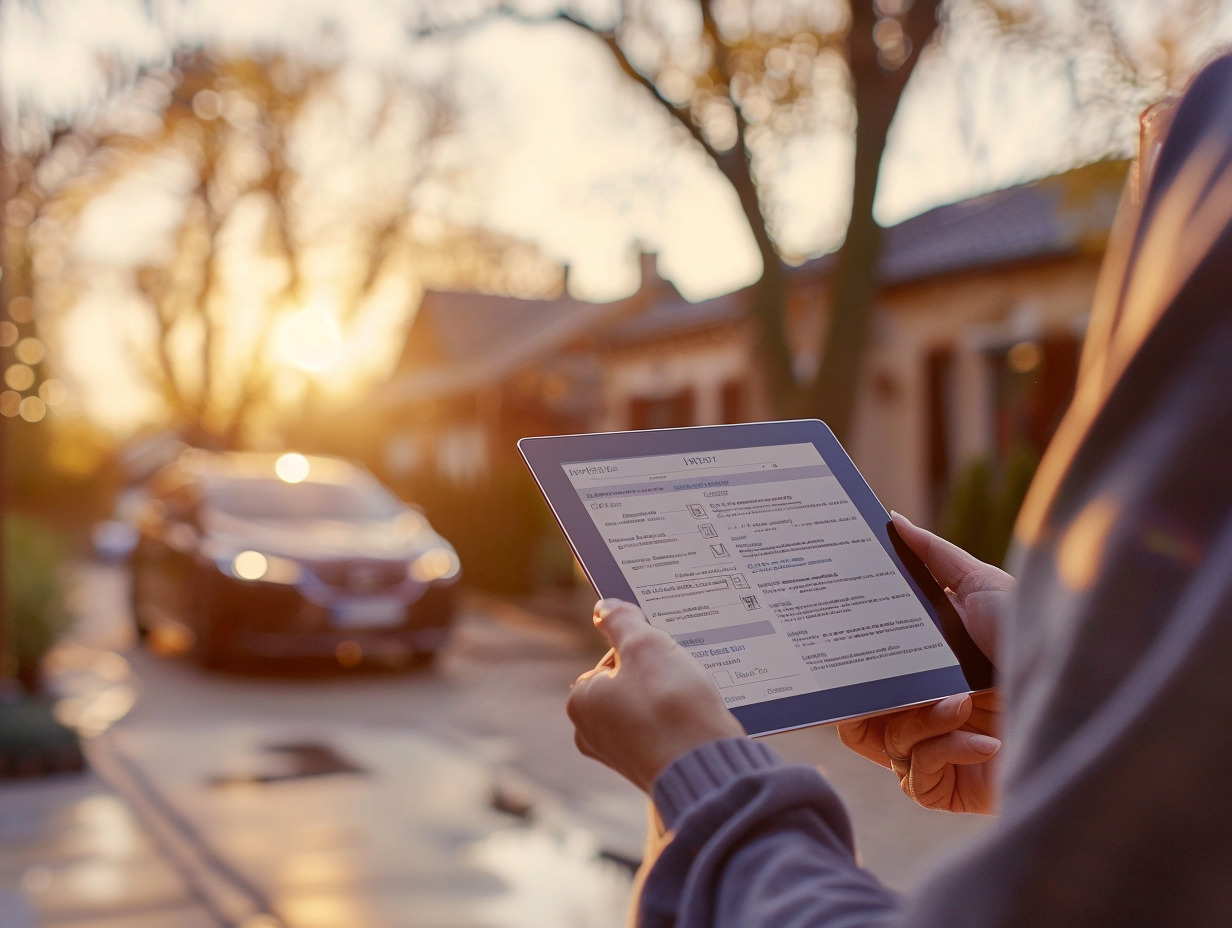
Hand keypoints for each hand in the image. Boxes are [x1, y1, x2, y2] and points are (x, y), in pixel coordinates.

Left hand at [566, 599, 744, 792]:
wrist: (706, 766)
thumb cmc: (669, 704)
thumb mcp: (644, 644)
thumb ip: (621, 620)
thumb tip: (604, 606)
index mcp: (581, 702)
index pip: (612, 658)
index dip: (642, 649)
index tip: (665, 653)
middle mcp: (593, 733)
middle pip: (631, 683)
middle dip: (659, 674)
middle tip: (682, 674)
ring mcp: (623, 755)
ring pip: (650, 708)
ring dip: (673, 697)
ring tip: (692, 696)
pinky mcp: (651, 769)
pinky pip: (665, 733)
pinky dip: (680, 722)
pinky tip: (698, 720)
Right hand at [836, 511, 1012, 813]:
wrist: (1091, 694)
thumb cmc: (1039, 637)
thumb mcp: (984, 586)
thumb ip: (934, 556)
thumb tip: (891, 519)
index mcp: (927, 664)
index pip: (866, 670)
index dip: (844, 663)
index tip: (831, 643)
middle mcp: (928, 707)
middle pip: (859, 713)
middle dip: (864, 700)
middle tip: (884, 683)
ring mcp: (939, 750)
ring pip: (885, 743)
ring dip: (918, 722)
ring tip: (960, 702)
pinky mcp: (952, 788)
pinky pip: (916, 776)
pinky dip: (947, 752)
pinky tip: (989, 741)